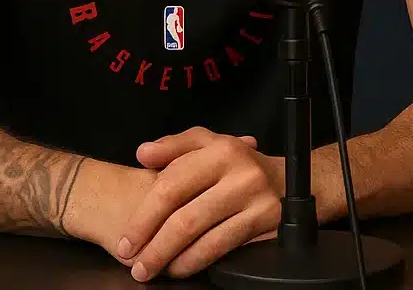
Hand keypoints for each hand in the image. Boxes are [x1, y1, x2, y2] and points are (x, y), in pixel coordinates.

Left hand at [116, 127, 282, 281]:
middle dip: (154, 246)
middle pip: (185, 218)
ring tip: (152, 269)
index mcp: (221, 150)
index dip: (143, 218)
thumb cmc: (236, 164)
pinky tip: (180, 266)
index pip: (171, 186)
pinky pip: (222, 248)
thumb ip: (174, 146)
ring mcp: (256, 199)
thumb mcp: (208, 144)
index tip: (126, 241)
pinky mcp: (266, 221)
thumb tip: (143, 153)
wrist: (286, 181)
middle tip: (135, 263)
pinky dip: (195, 261)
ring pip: (202, 237)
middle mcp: (241, 173)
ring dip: (171, 259)